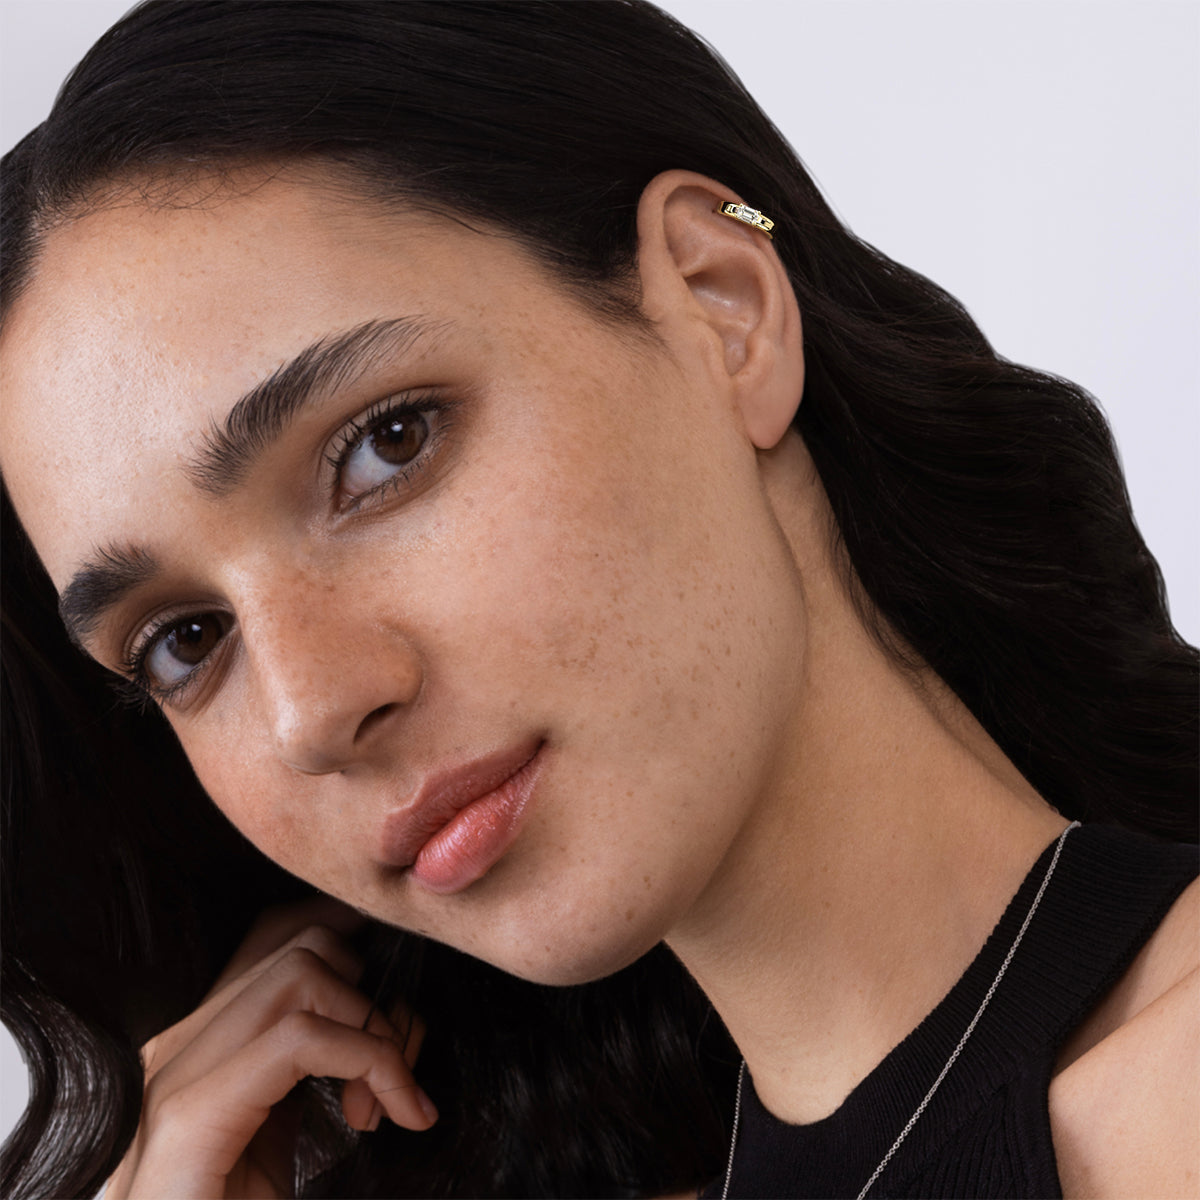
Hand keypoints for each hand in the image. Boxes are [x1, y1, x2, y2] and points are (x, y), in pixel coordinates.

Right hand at [106, 896, 434, 1198]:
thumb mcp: (295, 1125)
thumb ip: (324, 1067)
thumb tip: (400, 1018)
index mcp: (204, 1039)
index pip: (279, 933)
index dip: (352, 942)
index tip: (395, 1009)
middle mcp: (182, 1040)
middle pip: (304, 943)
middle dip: (371, 996)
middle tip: (389, 1079)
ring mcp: (177, 1070)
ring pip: (304, 972)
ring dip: (372, 1030)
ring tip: (379, 1106)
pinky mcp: (191, 1111)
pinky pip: (303, 1037)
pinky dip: (375, 1062)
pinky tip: (396, 1115)